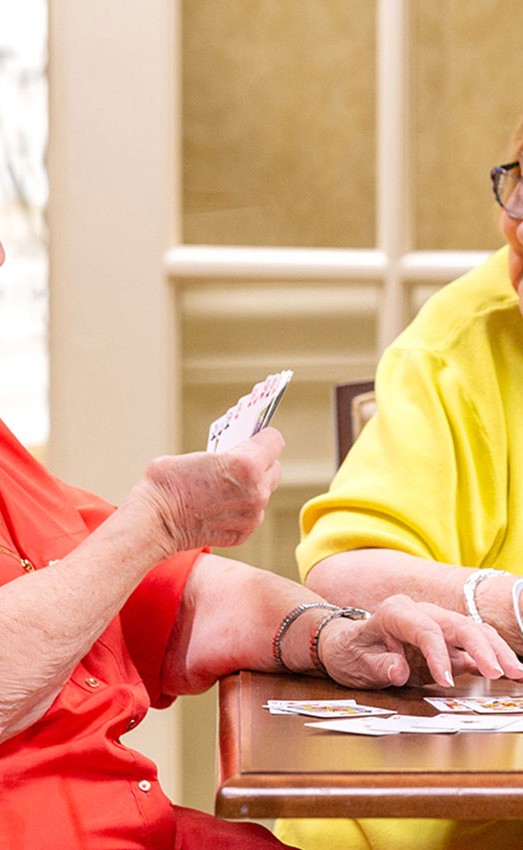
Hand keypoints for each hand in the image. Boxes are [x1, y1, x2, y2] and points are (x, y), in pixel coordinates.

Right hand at [134, 427, 284, 555]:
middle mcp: (256, 491)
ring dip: (252, 488)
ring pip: (264, 493)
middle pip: (274, 469)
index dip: (263, 438)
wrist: (154, 521)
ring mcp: (252, 516)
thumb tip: (238, 453)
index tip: (255, 438)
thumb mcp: (201, 453)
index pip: (274, 441)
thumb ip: (228, 453)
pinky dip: (240, 509)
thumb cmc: (168, 482)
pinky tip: (219, 506)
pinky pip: (251, 515)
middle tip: (241, 463)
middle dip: (261, 464)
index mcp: (247, 464)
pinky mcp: (243, 533)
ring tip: (226, 487)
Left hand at [318, 594, 522, 689]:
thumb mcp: (355, 663)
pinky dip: (491, 657)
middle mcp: (420, 612)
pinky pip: (471, 645)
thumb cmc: (350, 652)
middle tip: (501, 673)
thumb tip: (398, 670)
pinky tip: (508, 670)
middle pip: (457, 624)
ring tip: (515, 672)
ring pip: (472, 631)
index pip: (425, 629)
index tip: (447, 681)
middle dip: (483, 647)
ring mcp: (435, 624)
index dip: (438, 654)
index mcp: (396, 612)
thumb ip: (378, 666)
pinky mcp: (445, 640)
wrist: (346, 645)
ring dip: (495, 651)